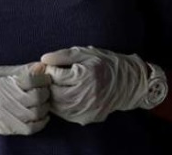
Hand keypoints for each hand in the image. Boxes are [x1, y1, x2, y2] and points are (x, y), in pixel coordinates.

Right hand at [0, 63, 50, 138]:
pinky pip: (30, 128)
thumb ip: (21, 70)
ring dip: (44, 106)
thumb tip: (41, 66)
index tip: (44, 76)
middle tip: (45, 88)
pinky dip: (40, 122)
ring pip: (35, 113)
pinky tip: (41, 115)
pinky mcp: (7, 128)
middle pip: (36, 97)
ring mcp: (5, 116)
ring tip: (43, 101)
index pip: (30, 80)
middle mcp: (2, 101)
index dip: (42, 78)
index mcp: (0, 84)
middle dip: (45, 91)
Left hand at [41, 46, 164, 125]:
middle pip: (54, 93)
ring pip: (57, 107)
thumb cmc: (105, 63)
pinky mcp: (88, 118)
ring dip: (52, 97)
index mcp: (86, 76)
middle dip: (47, 85)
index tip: (48, 66)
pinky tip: (63, 96)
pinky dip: (60, 106)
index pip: (55, 75)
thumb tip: (43, 59)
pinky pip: (66, 115)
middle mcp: (87, 95)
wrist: (129, 83)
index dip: (48, 70)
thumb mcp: (85, 53)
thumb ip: (63, 55)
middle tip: (48, 77)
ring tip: (55, 86)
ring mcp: (88, 109)